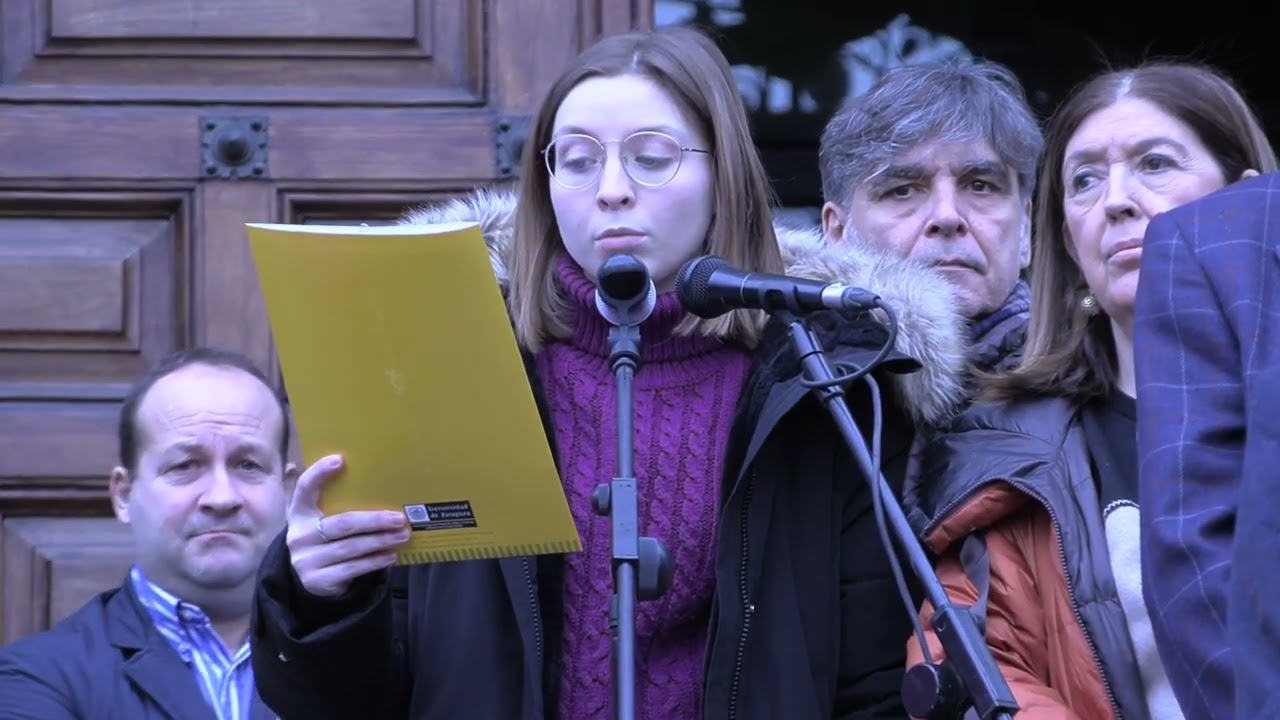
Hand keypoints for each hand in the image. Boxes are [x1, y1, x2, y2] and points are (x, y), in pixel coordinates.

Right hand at [286, 454, 409, 596]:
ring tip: (402, 535)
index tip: (340, 460)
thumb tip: (352, 467)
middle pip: (342, 524)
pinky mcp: (317, 580)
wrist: (311, 578)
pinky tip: (391, 556)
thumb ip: (330, 497)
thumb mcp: (320, 518)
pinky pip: (352, 569)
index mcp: (299, 512)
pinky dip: (374, 562)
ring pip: (351, 548)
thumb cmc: (324, 538)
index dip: (319, 473)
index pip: (304, 488)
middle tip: (399, 518)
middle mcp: (299, 535)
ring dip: (381, 541)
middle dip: (374, 521)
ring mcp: (306, 560)